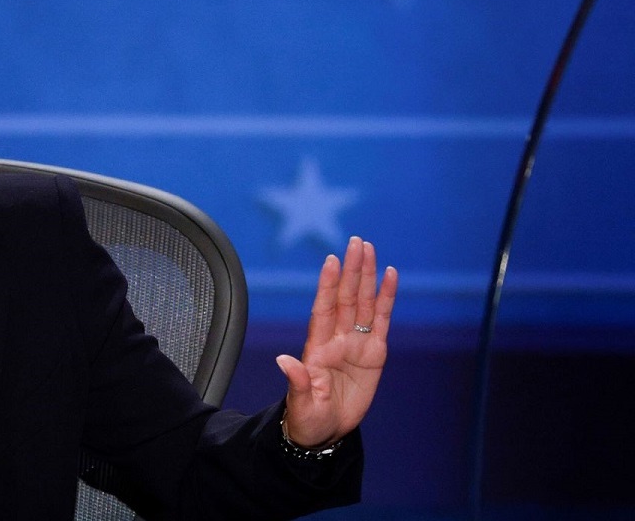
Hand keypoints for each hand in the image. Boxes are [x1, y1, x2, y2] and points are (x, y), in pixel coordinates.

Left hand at [275, 236, 396, 447]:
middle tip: (356, 242)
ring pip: (363, 302)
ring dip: (367, 276)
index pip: (324, 309)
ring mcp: (356, 343)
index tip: (331, 260)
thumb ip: (297, 381)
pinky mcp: (374, 352)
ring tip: (370, 249)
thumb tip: (283, 361)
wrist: (325, 432)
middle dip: (351, 270)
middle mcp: (337, 338)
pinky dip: (386, 298)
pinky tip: (391, 276)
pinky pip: (381, 320)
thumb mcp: (302, 403)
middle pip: (346, 297)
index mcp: (317, 347)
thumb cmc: (308, 417)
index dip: (328, 285)